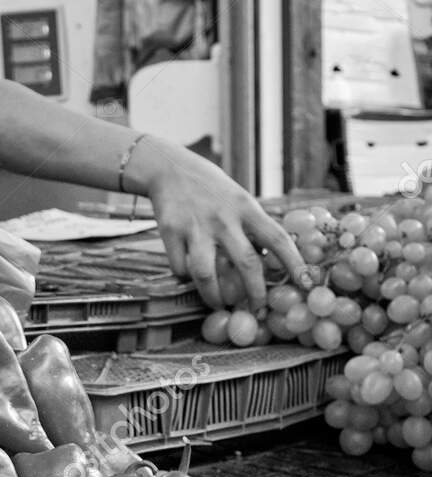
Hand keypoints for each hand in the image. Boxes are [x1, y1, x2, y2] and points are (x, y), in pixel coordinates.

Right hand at [130, 137, 308, 310]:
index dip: (294, 263)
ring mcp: (195, 226)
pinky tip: (189, 276)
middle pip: (246, 263)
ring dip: (214, 295)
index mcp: (246, 208)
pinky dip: (186, 276)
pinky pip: (179, 266)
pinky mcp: (169, 232)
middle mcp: (223, 218)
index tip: (306, 284)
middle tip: (257, 309)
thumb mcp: (239, 199)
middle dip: (255, 292)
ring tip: (219, 304)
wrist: (170, 168)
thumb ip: (253, 225)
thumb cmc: (211, 188)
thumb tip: (271, 260)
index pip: (277, 238)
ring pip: (206, 272)